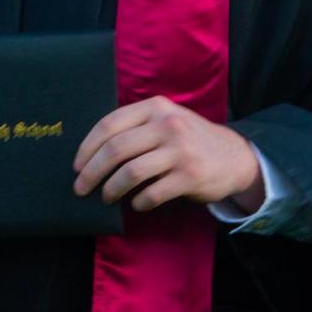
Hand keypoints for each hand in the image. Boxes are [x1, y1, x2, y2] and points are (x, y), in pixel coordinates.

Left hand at [73, 97, 263, 213]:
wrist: (234, 157)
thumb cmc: (188, 140)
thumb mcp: (165, 120)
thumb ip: (135, 127)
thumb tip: (91, 154)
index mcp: (155, 107)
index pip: (109, 125)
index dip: (87, 148)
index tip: (77, 166)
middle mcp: (167, 124)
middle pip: (115, 149)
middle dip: (92, 172)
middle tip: (81, 188)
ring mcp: (180, 150)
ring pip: (130, 172)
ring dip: (111, 189)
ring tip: (107, 196)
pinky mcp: (190, 175)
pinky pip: (152, 193)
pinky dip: (138, 202)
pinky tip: (136, 203)